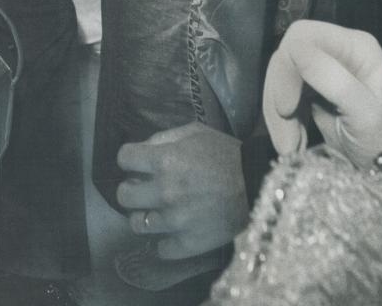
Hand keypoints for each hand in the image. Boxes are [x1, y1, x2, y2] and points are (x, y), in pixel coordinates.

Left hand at [116, 123, 249, 258]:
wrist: (258, 183)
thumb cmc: (226, 153)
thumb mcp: (194, 132)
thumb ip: (164, 138)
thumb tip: (143, 149)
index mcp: (164, 160)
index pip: (123, 158)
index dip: (130, 158)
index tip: (137, 163)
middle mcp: (164, 191)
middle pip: (124, 195)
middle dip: (131, 188)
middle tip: (144, 188)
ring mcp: (175, 220)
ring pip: (138, 224)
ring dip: (146, 215)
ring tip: (159, 211)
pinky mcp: (188, 244)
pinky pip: (161, 249)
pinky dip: (166, 240)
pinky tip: (175, 230)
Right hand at [263, 20, 381, 171]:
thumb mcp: (366, 115)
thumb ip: (335, 82)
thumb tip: (297, 52)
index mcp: (354, 46)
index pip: (302, 37)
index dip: (287, 69)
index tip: (287, 109)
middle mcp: (337, 48)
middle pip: (285, 56)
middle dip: (279, 97)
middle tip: (288, 138)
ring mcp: (322, 65)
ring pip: (279, 77)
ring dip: (277, 114)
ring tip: (291, 147)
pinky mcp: (310, 84)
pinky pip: (280, 93)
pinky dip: (280, 119)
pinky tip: (293, 141)